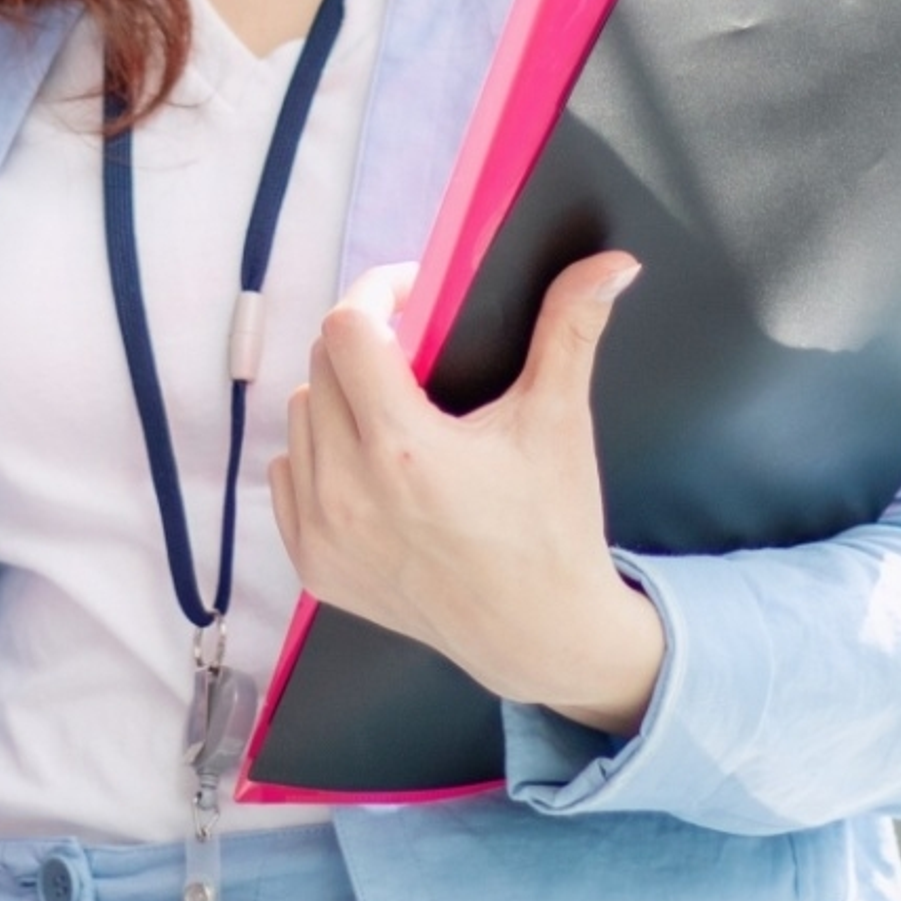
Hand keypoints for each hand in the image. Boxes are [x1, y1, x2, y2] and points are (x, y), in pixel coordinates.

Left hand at [270, 254, 663, 735]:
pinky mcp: (313, 566)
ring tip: (392, 410)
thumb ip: (572, 330)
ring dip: (337, 399)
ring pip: (300, 418)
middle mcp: (349, 491)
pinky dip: (318, 457)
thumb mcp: (560, 422)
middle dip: (366, 345)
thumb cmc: (551, 528)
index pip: (348, 329)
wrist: (539, 636)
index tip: (411, 295)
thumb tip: (612, 265)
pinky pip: (288, 476)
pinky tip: (367, 464)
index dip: (377, 294)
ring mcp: (324, 533)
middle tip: (413, 352)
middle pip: (321, 367)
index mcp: (404, 448)